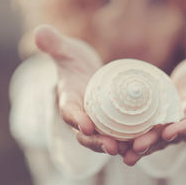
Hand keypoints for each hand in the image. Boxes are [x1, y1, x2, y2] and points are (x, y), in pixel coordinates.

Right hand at [34, 25, 125, 154]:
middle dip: (98, 143)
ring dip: (117, 147)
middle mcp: (81, 116)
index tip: (86, 126)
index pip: (69, 111)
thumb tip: (39, 32)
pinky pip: (120, 135)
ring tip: (131, 151)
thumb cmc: (74, 62)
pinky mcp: (112, 125)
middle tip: (113, 148)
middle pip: (87, 135)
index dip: (76, 119)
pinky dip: (130, 141)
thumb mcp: (66, 52)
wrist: (86, 74)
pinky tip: (146, 143)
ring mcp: (97, 123)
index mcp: (68, 100)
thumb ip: (55, 45)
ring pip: (104, 139)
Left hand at [123, 51, 185, 164]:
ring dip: (141, 150)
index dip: (184, 128)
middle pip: (170, 137)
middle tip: (138, 147)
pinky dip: (132, 143)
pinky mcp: (156, 128)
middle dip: (155, 143)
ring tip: (125, 156)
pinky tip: (117, 148)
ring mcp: (170, 129)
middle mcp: (185, 125)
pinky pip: (145, 137)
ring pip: (155, 142)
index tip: (170, 131)